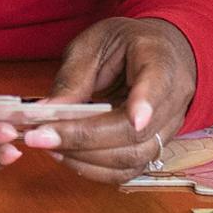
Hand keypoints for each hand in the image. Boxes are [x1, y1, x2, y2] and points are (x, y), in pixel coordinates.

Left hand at [27, 17, 197, 183]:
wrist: (159, 52)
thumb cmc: (124, 43)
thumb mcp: (93, 44)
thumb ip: (74, 77)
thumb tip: (44, 111)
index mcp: (159, 59)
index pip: (158, 84)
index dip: (146, 104)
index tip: (135, 120)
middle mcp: (172, 98)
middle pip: (136, 133)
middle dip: (84, 139)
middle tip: (39, 136)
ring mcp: (168, 127)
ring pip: (133, 157)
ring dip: (85, 158)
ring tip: (47, 144)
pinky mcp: (154, 146)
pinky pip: (128, 169)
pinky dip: (93, 168)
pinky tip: (65, 154)